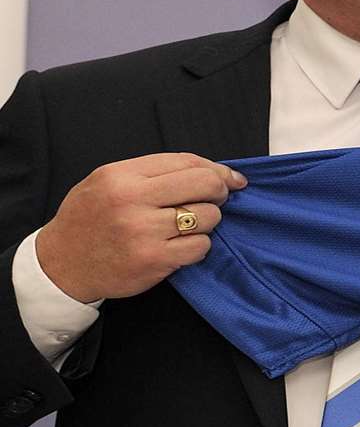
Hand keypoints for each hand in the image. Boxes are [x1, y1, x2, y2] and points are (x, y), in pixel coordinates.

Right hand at [34, 153, 247, 302]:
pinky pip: (200, 247)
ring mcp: (143, 232)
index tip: (231, 178)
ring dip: (208, 221)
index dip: (216, 169)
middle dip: (220, 191)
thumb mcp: (108, 182)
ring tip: (189, 225)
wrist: (60, 264)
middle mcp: (131, 201)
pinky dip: (199, 246)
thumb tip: (212, 170)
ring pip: (207, 217)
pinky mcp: (153, 260)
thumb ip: (153, 172)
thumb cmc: (90, 218)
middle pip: (204, 184)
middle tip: (217, 199)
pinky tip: (181, 245)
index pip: (186, 162)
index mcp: (121, 176)